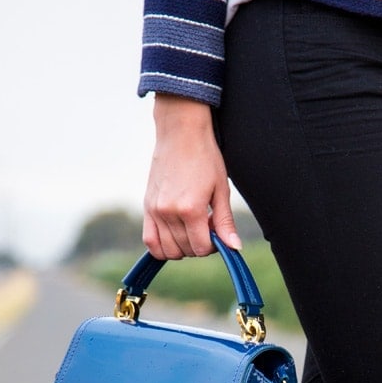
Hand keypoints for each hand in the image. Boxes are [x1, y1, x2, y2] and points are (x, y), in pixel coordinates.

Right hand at [142, 94, 241, 257]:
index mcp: (191, 209)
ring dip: (183, 247)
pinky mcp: (147, 206)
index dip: (213, 245)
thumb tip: (234, 248)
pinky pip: (149, 240)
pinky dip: (161, 247)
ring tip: (192, 228)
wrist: (181, 133)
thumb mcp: (221, 190)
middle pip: (185, 249)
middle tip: (206, 224)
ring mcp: (155, 210)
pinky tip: (175, 236)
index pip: (201, 247)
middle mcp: (169, 212)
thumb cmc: (205, 157)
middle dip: (199, 244)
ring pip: (167, 249)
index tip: (217, 230)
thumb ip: (225, 222)